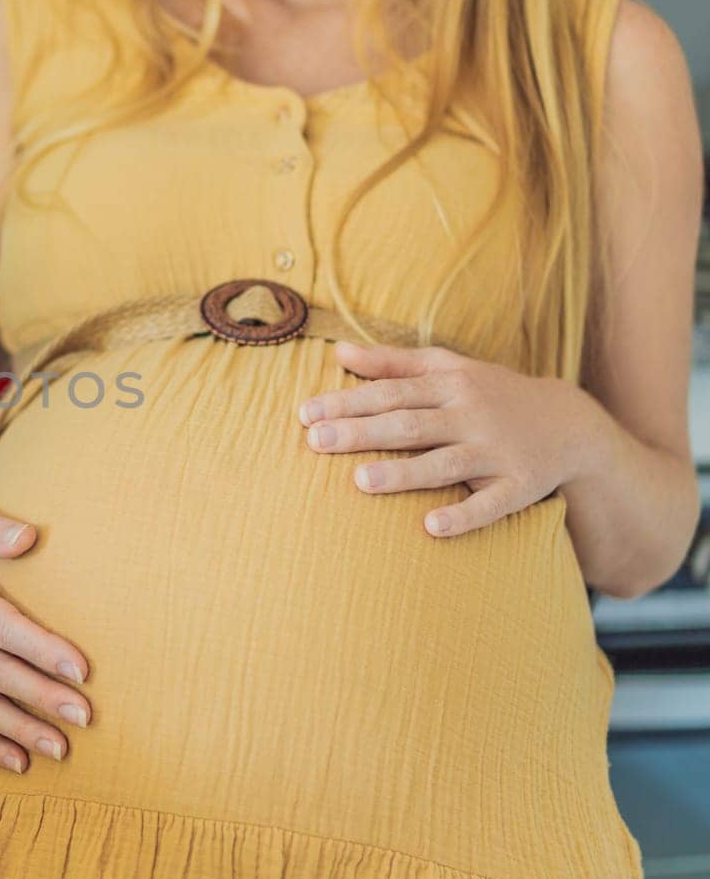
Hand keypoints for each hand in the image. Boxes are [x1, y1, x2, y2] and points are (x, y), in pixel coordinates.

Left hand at [298, 342, 597, 536]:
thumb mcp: (449, 368)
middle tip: (315, 442)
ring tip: (359, 481)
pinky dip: (464, 515)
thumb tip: (339, 351)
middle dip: (361, 432)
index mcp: (450, 385)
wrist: (571, 424)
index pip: (391, 392)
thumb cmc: (492, 394)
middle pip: (409, 424)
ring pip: (445, 463)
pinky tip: (431, 527)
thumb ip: (393, 361)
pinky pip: (491, 503)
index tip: (306, 413)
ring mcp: (496, 451)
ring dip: (403, 473)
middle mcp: (471, 415)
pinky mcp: (521, 485)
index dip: (348, 401)